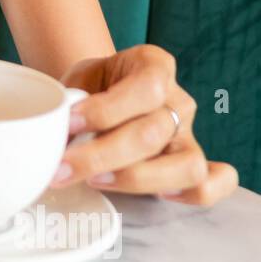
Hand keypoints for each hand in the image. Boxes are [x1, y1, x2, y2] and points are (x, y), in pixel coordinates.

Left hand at [49, 43, 238, 205]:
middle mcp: (178, 100)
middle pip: (153, 134)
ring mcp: (188, 136)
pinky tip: (160, 196)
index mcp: (152, 65)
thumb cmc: (87, 89)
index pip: (146, 88)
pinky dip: (193, 195)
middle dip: (100, 156)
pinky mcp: (188, 166)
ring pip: (185, 166)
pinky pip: (211, 185)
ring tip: (93, 182)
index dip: (107, 111)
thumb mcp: (74, 80)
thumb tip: (50, 136)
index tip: (68, 123)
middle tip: (60, 169)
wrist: (96, 96)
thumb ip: (66, 102)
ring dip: (136, 179)